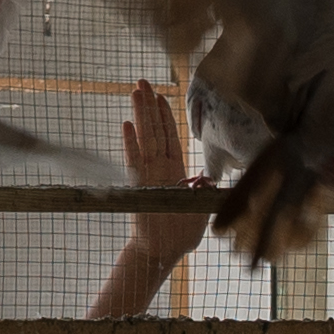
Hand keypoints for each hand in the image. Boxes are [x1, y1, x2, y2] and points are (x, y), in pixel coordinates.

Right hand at [118, 78, 205, 268]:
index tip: (161, 95)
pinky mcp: (138, 185)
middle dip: (149, 105)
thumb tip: (207, 180)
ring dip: (140, 115)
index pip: (171, 136)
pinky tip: (127, 125)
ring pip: (145, 138)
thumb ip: (201, 193)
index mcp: (175, 172)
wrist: (162, 252)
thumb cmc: (180, 234)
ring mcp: (148, 174)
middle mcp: (160, 168)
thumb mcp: (198, 209)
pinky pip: (134, 160)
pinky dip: (131, 143)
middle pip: (155, 131)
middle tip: (142, 81)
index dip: (165, 115)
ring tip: (135, 92)